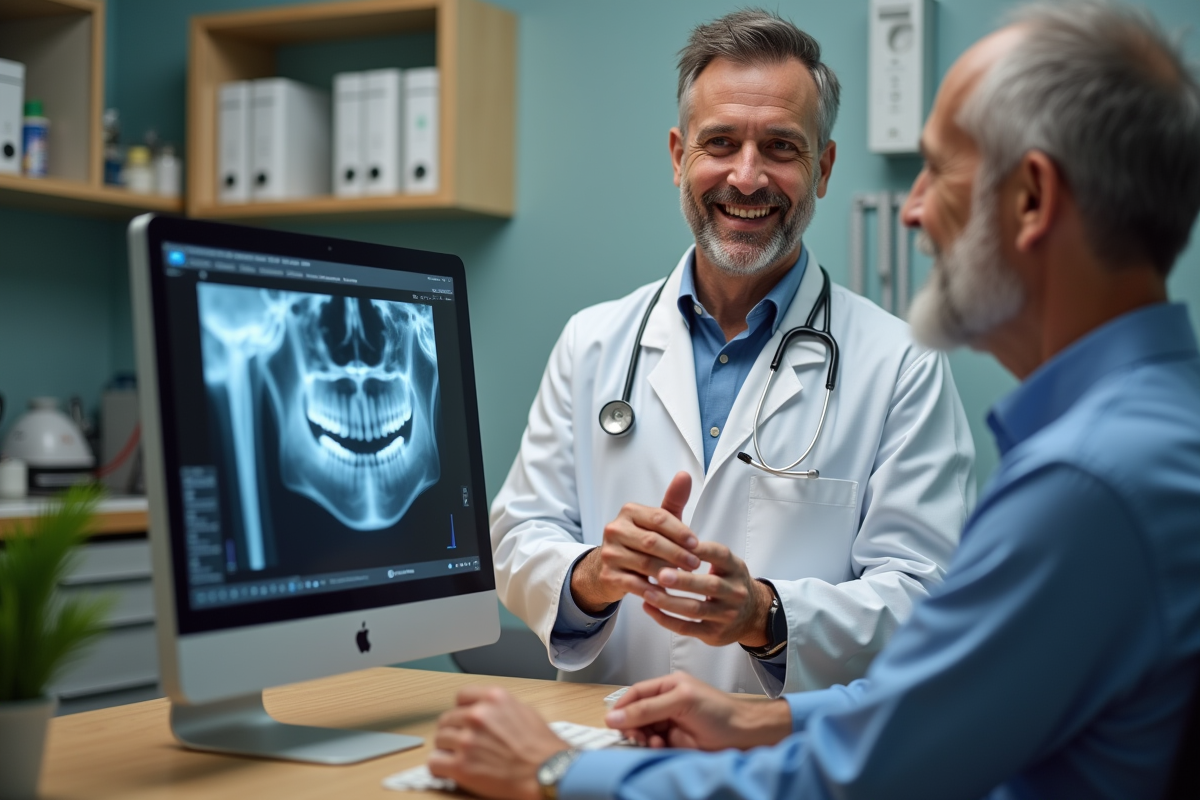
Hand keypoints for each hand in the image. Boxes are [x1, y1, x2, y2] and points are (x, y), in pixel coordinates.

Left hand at [429, 686, 568, 799]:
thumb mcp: (525, 711)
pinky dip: (439, 768)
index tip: (462, 720)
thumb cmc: (543, 747)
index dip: (461, 710)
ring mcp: (468, 740)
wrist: (549, 773)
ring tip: (457, 758)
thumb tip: (486, 711)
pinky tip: (448, 770)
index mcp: (494, 698)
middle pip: (447, 719)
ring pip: (439, 739)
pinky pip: (435, 762)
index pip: (461, 696)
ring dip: (446, 749)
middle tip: (460, 743)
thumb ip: (500, 708)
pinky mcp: (461, 765)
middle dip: (453, 731)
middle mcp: (478, 715)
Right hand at [570, 471, 700, 613]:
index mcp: (629, 512)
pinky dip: (654, 589)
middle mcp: (615, 529)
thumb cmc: (641, 541)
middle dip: (677, 554)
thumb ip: (673, 501)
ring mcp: (609, 553)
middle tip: (696, 564)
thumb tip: (685, 475)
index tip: (697, 544)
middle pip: (652, 542)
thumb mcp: (657, 522)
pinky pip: (635, 584)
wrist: (610, 567)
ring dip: (668, 572)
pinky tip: (668, 592)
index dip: (680, 532)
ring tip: (685, 578)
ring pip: (645, 563)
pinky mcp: (608, 575)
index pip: (658, 518)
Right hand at [604, 672, 792, 749]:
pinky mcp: (675, 742)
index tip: (611, 722)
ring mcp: (670, 723)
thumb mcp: (681, 702)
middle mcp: (666, 703)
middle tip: (633, 736)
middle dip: (631, 725)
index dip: (622, 707)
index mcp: (668, 685)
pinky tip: (658, 747)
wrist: (744, 736)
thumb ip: (648, 709)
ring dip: (641, 738)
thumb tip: (614, 717)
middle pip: (636, 714)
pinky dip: (651, 747)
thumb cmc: (719, 712)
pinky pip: (653, 745)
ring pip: (643, 731)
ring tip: (649, 742)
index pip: (636, 693)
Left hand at [640, 540, 774, 647]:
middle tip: (659, 573)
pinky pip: (687, 628)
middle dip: (682, 580)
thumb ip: (704, 552)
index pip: (719, 555)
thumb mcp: (726, 564)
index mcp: (735, 568)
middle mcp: (734, 592)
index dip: (700, 550)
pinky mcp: (714, 634)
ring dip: (668, 601)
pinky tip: (648, 608)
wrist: (753, 616)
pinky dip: (665, 619)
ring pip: (695, 609)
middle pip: (708, 585)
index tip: (677, 544)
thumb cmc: (729, 582)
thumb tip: (670, 534)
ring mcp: (726, 615)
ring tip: (646, 592)